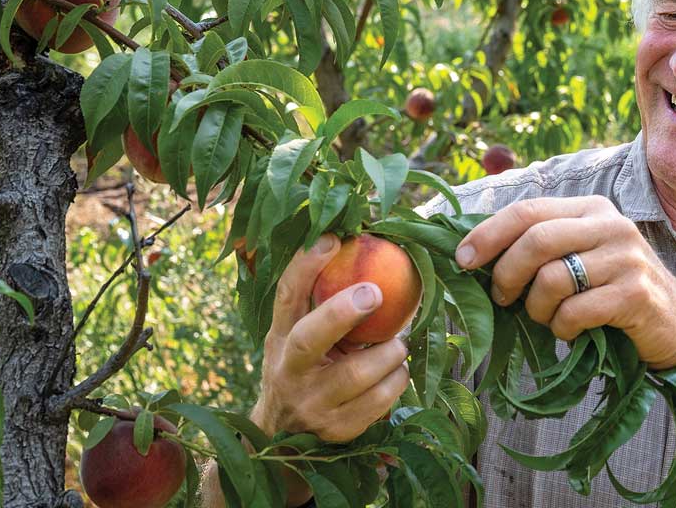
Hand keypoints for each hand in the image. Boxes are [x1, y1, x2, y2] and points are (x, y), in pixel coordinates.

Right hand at [253, 234, 409, 442]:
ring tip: (397, 344)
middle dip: (343, 312)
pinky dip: (397, 380)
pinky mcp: (338, 430)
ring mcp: (312, 405)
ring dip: (390, 352)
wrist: (284, 435)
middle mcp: (288, 372)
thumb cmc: (302, 367)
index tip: (332, 239)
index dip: (305, 266)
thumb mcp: (295, 336)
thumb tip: (358, 244)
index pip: (286, 297)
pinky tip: (396, 372)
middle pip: (309, 339)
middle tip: (376, 292)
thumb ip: (317, 302)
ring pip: (358, 373)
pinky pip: (381, 400)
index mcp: (278, 339)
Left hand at [454, 196, 675, 368]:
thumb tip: (473, 254)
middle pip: (536, 240)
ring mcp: (627, 258)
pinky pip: (574, 311)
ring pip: (551, 279)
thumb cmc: (617, 295)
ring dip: (537, 309)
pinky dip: (562, 328)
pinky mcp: (637, 293)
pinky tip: (572, 331)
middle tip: (502, 299)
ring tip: (548, 319)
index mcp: (592, 209)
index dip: (487, 235)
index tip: (462, 261)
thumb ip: (542, 247)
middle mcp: (611, 225)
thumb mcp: (582, 258)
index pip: (527, 211)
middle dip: (506, 274)